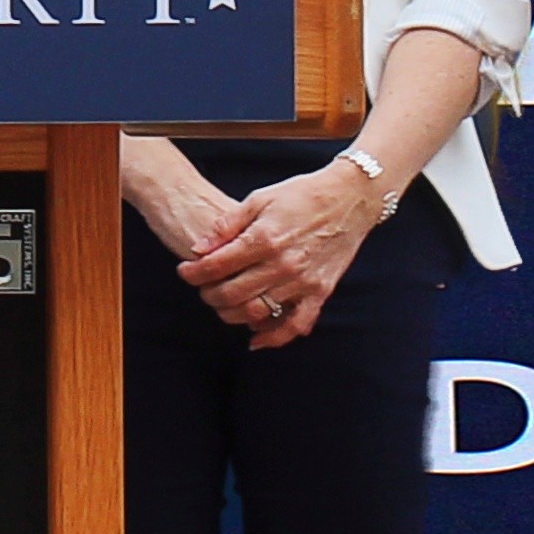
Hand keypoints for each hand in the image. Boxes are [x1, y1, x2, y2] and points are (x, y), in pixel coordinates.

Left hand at [178, 162, 384, 350]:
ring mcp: (302, 281)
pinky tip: (255, 339)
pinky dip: (274, 337)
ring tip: (223, 305)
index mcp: (263, 238)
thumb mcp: (259, 198)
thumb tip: (199, 248)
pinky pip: (295, 324)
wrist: (349, 198)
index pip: (216, 266)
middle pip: (231, 294)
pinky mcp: (320, 292)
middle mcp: (282, 264)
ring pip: (257, 312)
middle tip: (202, 289)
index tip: (184, 272)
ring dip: (232, 314)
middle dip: (208, 295)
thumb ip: (227, 225)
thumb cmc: (301, 194)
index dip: (193, 273)